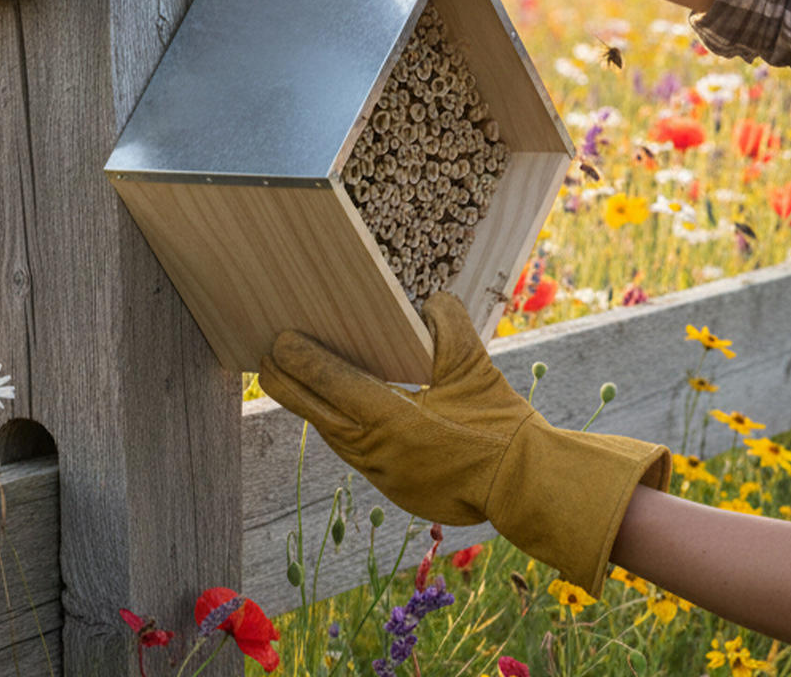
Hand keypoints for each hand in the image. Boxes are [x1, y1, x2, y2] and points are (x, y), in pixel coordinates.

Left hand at [259, 292, 668, 594]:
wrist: (523, 488)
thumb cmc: (498, 425)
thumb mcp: (474, 365)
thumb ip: (446, 323)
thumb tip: (424, 301)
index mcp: (392, 420)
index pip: (331, 383)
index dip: (299, 359)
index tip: (277, 339)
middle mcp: (375, 451)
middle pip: (313, 412)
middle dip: (285, 382)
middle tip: (267, 355)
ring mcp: (379, 473)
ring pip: (328, 431)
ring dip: (310, 402)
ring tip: (293, 374)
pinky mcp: (388, 486)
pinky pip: (350, 449)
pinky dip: (336, 423)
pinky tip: (336, 405)